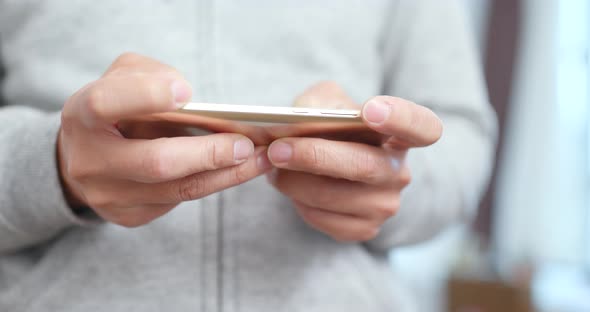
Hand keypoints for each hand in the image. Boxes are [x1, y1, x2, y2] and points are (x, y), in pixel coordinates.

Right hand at [58, 53, 271, 226]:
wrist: (85, 156)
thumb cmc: (114, 108)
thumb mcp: (122, 78)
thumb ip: (150, 76)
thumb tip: (189, 99)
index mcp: (81, 115)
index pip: (107, 103)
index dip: (146, 96)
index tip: (186, 93)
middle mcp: (89, 160)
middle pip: (155, 162)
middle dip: (207, 154)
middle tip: (245, 144)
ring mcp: (108, 195)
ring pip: (177, 189)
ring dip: (225, 174)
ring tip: (261, 159)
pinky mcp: (128, 215)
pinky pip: (179, 200)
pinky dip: (214, 183)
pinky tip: (239, 170)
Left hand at [266, 82, 441, 241]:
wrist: (332, 168)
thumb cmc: (334, 129)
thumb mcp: (329, 103)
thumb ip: (317, 103)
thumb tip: (298, 121)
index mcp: (402, 134)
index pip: (421, 126)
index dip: (401, 118)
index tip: (370, 110)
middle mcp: (399, 172)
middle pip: (363, 166)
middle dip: (315, 156)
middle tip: (278, 149)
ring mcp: (385, 205)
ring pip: (332, 195)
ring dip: (293, 181)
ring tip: (274, 165)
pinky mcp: (364, 229)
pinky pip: (322, 218)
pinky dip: (297, 200)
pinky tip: (291, 185)